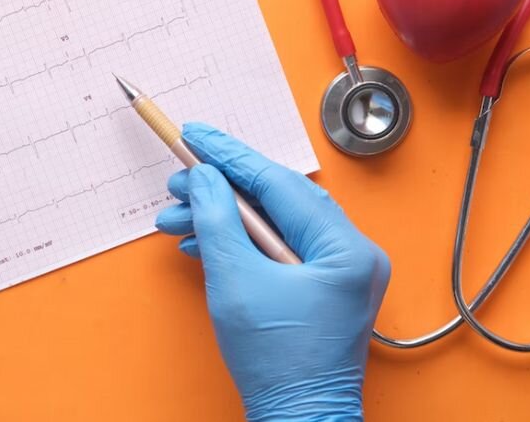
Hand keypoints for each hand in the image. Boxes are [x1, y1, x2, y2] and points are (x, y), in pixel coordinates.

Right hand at [155, 123, 389, 420]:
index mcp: (345, 249)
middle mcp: (352, 253)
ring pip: (273, 222)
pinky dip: (239, 242)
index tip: (197, 135)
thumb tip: (204, 177)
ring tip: (178, 218)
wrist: (296, 419)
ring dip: (223, 218)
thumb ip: (217, 219)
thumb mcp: (235, 281)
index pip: (279, 183)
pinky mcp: (322, 285)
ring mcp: (339, 270)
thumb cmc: (276, 363)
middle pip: (277, 199)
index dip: (230, 156)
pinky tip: (203, 241)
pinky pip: (277, 246)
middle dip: (220, 190)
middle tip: (177, 182)